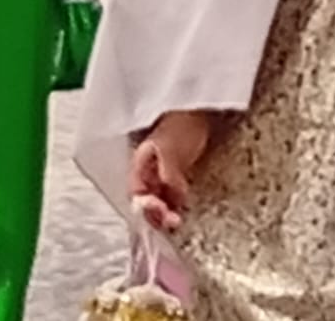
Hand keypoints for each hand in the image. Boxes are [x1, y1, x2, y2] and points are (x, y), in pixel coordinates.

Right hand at [129, 111, 209, 231]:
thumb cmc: (181, 126)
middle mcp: (147, 174)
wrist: (198, 113)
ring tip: (176, 222)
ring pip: (158, 201)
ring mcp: (161, 175)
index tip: (161, 208)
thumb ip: (169, 174)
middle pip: (145, 201)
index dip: (145, 205)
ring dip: (165, 213)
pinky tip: (182, 213)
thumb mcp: (171, 149)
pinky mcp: (175, 176)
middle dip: (155, 214)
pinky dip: (175, 206)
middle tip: (172, 222)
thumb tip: (172, 198)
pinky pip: (171, 196)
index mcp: (140, 166)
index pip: (136, 192)